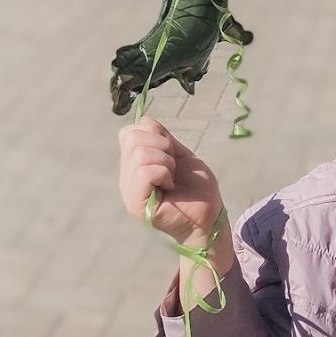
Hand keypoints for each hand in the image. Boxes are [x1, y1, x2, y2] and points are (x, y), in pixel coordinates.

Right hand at [118, 117, 224, 248]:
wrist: (209, 215)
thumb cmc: (197, 188)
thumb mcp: (179, 154)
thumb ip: (161, 138)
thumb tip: (144, 121)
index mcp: (133, 165)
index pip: (128, 133)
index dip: (153, 133)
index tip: (171, 153)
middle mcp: (126, 178)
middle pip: (132, 138)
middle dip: (162, 145)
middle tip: (173, 168)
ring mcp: (129, 191)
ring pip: (140, 153)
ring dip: (166, 162)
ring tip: (172, 179)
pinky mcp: (136, 204)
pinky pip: (145, 171)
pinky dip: (164, 173)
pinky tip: (170, 186)